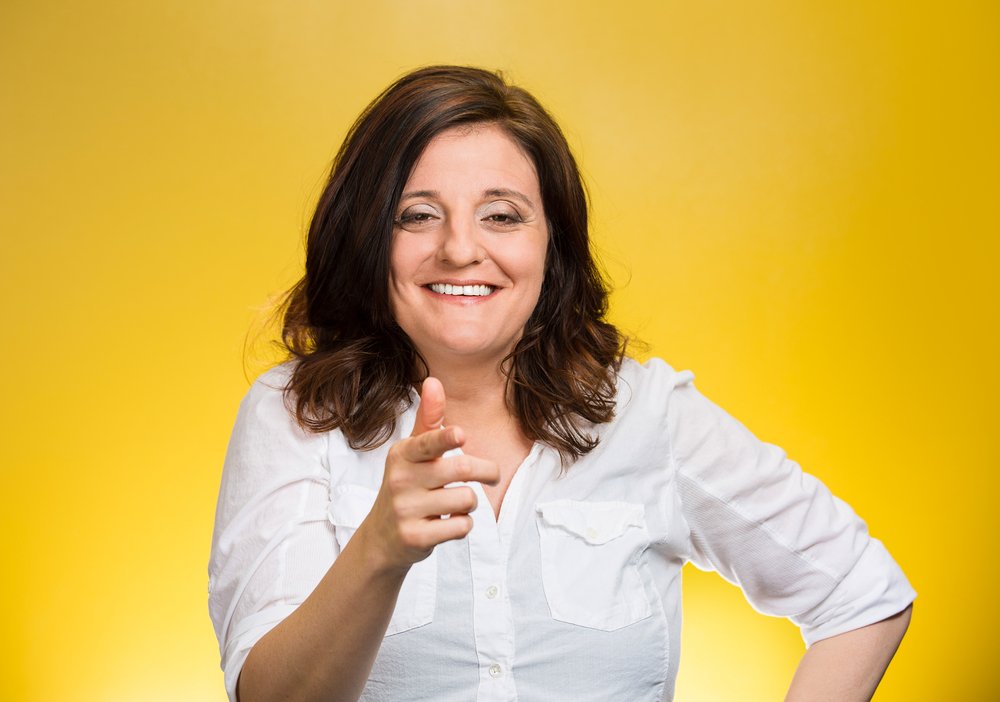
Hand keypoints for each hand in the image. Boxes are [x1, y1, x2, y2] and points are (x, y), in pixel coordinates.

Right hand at [360, 377, 499, 572]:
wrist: (382, 537)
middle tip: (492, 475)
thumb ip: (429, 419)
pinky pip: (461, 526)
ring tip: (454, 503)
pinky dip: (463, 524)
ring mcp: (406, 510)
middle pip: (462, 469)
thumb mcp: (413, 451)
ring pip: (466, 499)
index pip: (427, 443)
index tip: (460, 434)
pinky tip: (448, 522)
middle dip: (487, 471)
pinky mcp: (416, 537)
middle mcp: (401, 480)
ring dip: (470, 503)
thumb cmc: (407, 485)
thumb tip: (433, 381)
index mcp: (402, 454)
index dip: (445, 438)